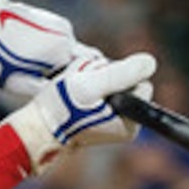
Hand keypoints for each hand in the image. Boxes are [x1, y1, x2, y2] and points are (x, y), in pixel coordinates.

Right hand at [2, 51, 158, 169]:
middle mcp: (126, 122)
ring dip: (92, 75)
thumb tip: (151, 62)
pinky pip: (101, 86)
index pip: (140, 82)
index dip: (118, 74)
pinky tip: (73, 89)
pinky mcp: (100, 114)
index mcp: (131, 122)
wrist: (37, 126)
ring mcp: (113, 118)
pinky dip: (87, 82)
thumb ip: (121, 74)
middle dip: (104, 74)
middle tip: (81, 83)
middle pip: (126, 79)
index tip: (95, 83)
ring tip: (74, 85)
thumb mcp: (91, 86)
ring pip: (112, 79)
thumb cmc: (61, 109)